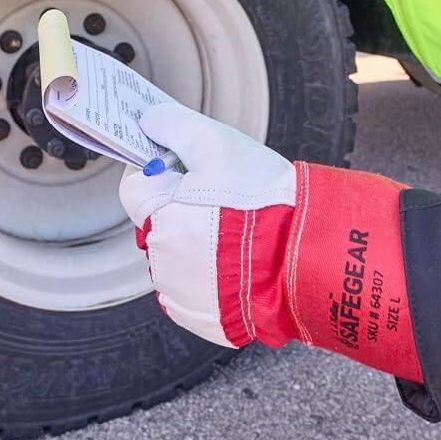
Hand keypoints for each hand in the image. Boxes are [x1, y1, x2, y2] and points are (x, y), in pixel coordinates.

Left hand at [119, 103, 423, 382]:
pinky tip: (239, 261)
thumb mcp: (218, 144)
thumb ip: (175, 127)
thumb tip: (149, 122)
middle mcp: (161, 258)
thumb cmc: (265, 201)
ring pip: (177, 256)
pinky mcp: (202, 317)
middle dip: (182, 207)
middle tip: (224, 199)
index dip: (159, 169)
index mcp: (158, 214)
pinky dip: (211, 276)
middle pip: (157, 220)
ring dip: (197, 243)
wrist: (306, 257)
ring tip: (239, 232)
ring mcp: (180, 292)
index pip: (134, 185)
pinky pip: (194, 290)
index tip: (185, 167)